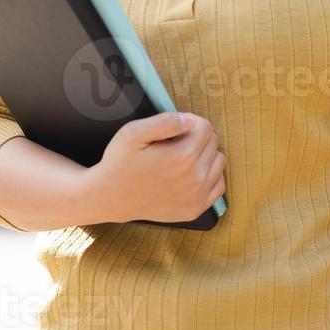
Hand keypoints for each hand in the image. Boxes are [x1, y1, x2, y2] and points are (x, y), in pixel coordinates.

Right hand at [88, 111, 225, 223]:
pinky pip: (218, 186)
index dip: (191, 122)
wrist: (110, 197)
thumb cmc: (120, 162)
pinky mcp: (195, 209)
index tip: (175, 129)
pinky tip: (191, 174)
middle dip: (198, 137)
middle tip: (175, 143)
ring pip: (219, 163)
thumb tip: (190, 119)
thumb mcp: (133, 133)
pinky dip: (209, 176)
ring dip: (206, 156)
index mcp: (182, 157)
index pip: (206, 127)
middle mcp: (194, 179)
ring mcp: (196, 197)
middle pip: (214, 143)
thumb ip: (164, 121)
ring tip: (183, 157)